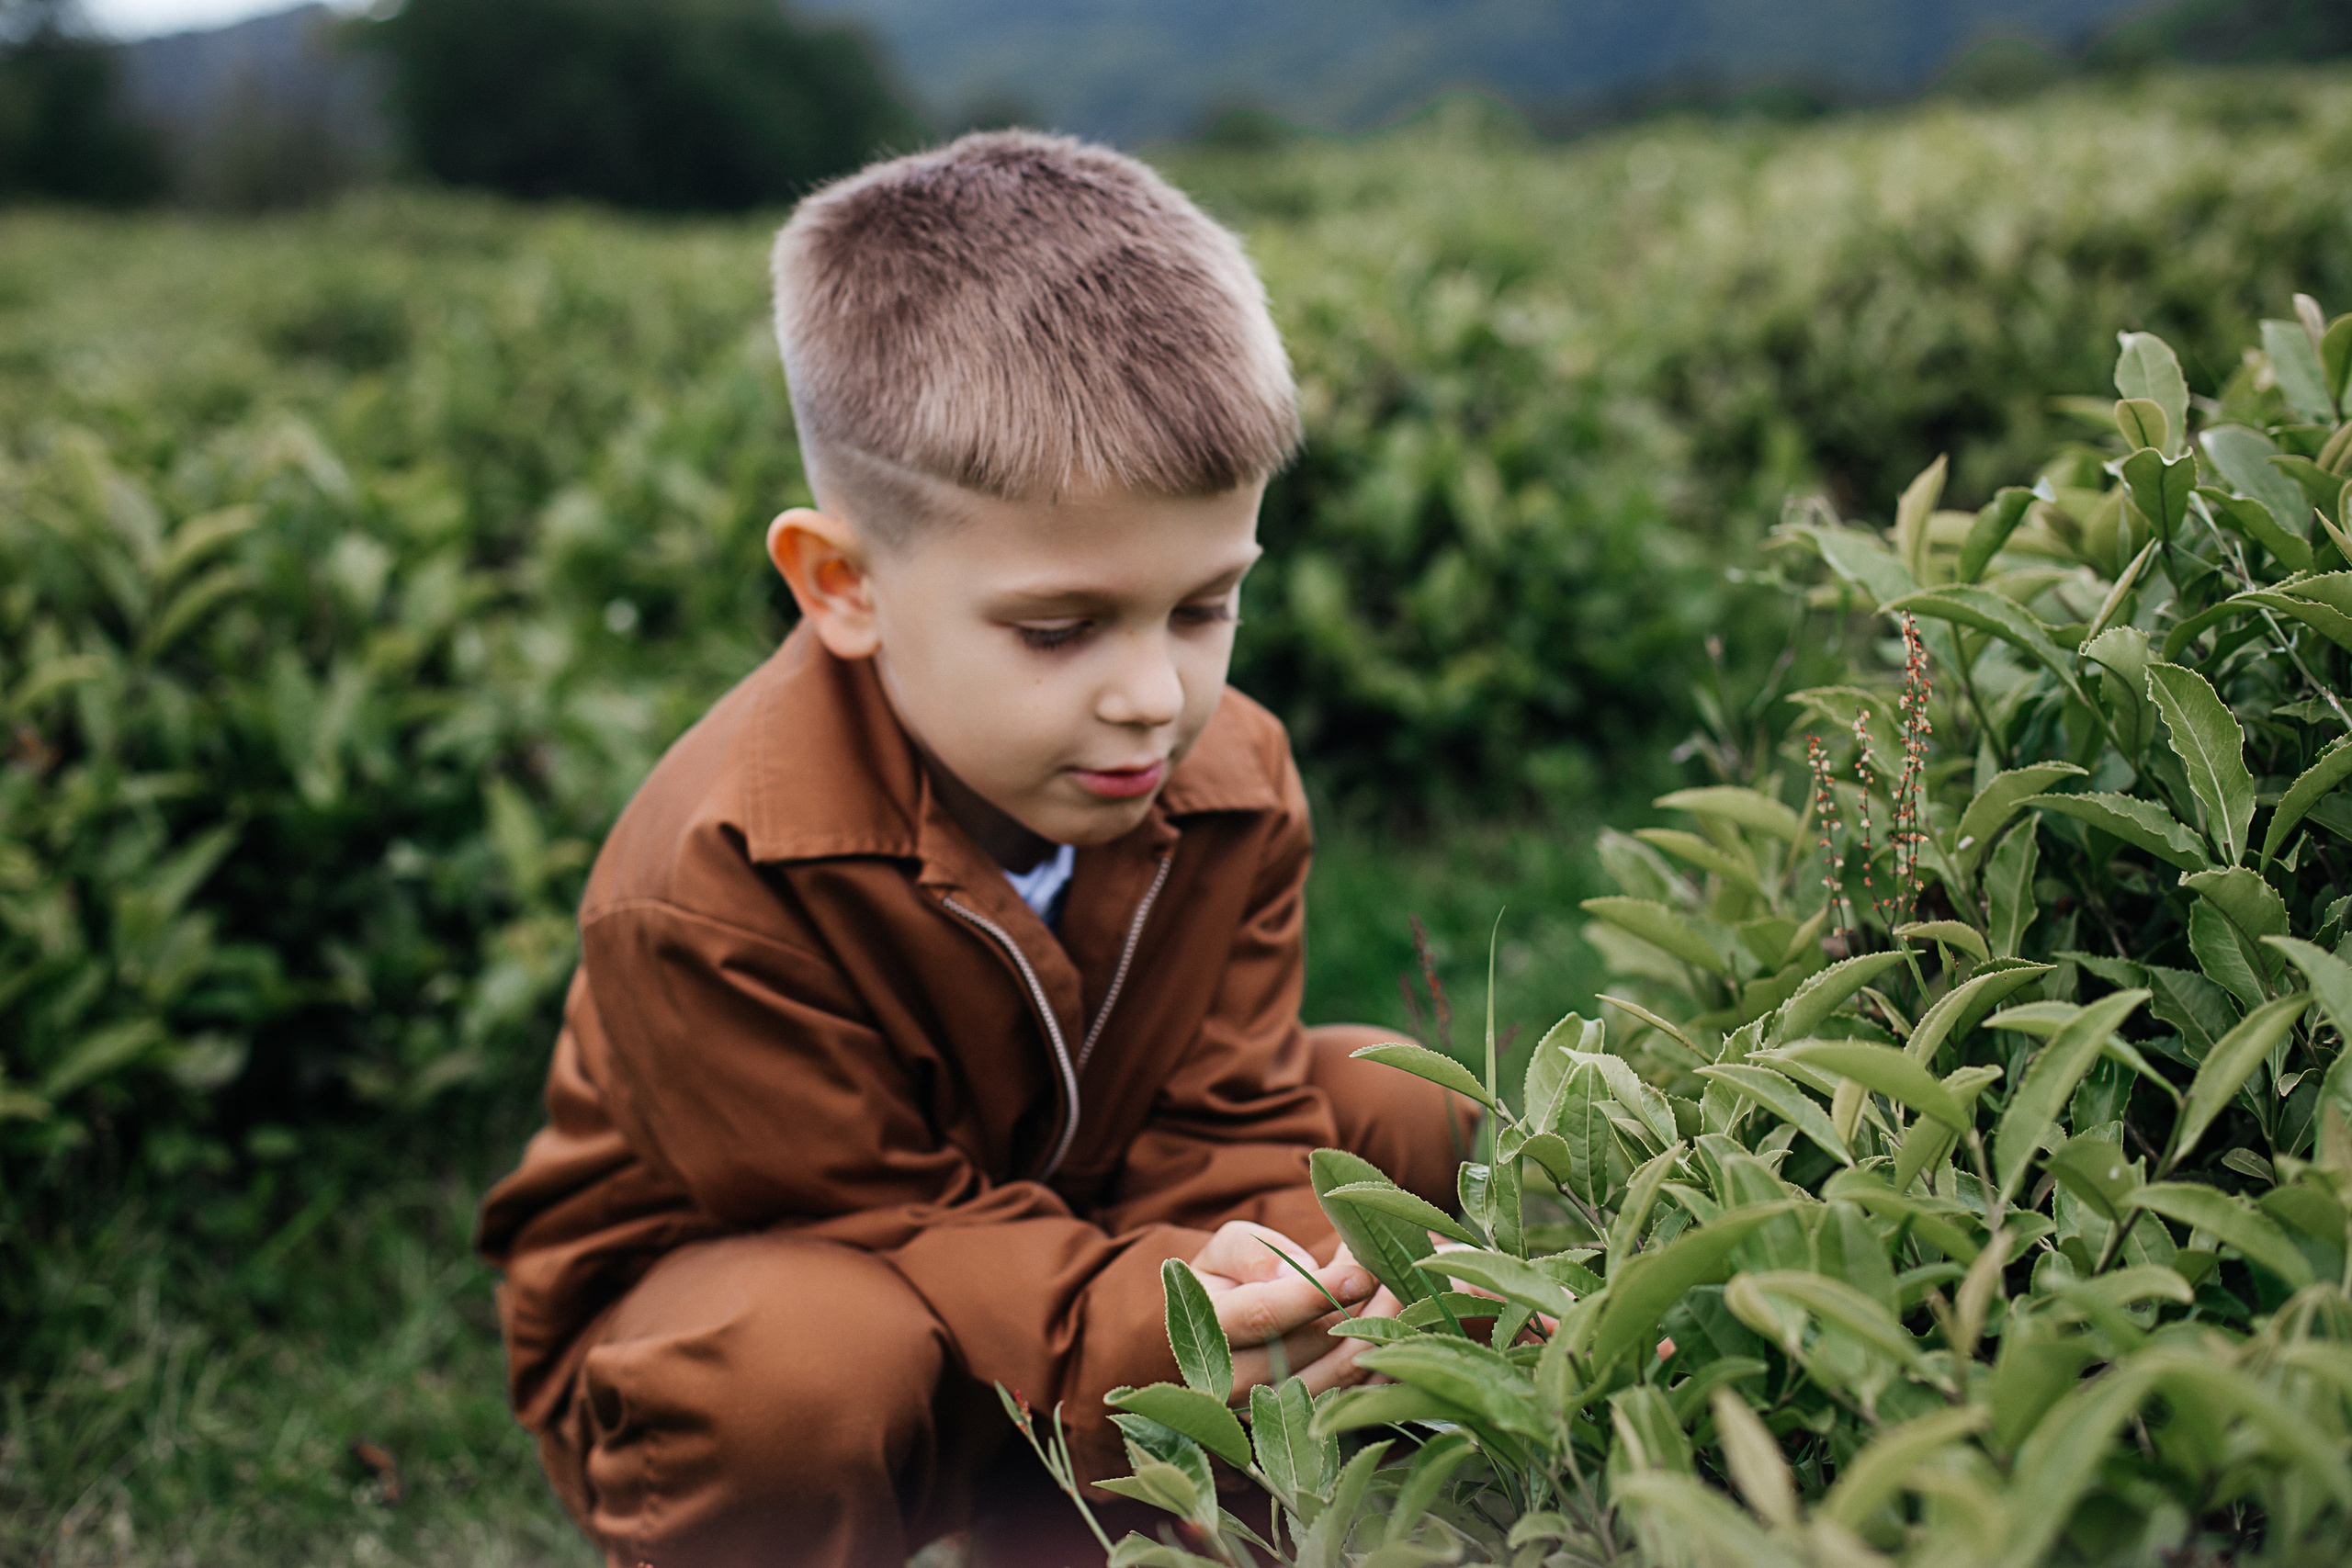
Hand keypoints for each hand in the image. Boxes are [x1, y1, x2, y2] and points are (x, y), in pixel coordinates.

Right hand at [1187, 1221, 1398, 1401]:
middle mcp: (1234, 1381)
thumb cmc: (1227, 1279)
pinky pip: (1358, 1392)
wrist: (1222, 1334)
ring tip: (1398, 1286)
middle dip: (1362, 1301)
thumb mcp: (1226, 1250)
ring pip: (1343, 1372)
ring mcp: (1272, 1410)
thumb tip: (1292, 1271)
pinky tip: (1397, 1322)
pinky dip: (1384, 1357)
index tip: (1360, 1273)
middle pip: (1313, 1343)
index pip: (1264, 1315)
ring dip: (1381, 1327)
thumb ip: (1252, 1252)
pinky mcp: (1306, 1420)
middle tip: (1392, 1263)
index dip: (1315, 1295)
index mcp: (1211, 1329)